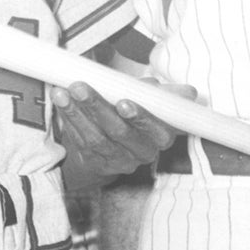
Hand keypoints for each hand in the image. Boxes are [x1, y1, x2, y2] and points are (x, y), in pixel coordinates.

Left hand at [53, 79, 195, 187]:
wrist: (111, 138)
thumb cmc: (133, 113)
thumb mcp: (150, 101)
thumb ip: (162, 95)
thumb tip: (189, 93)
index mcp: (160, 137)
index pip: (156, 131)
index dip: (141, 118)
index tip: (123, 101)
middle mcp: (141, 152)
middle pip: (121, 133)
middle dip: (100, 108)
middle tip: (82, 88)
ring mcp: (116, 159)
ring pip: (97, 137)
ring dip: (79, 112)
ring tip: (67, 90)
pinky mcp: (95, 161)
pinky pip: (81, 139)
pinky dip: (69, 117)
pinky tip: (61, 99)